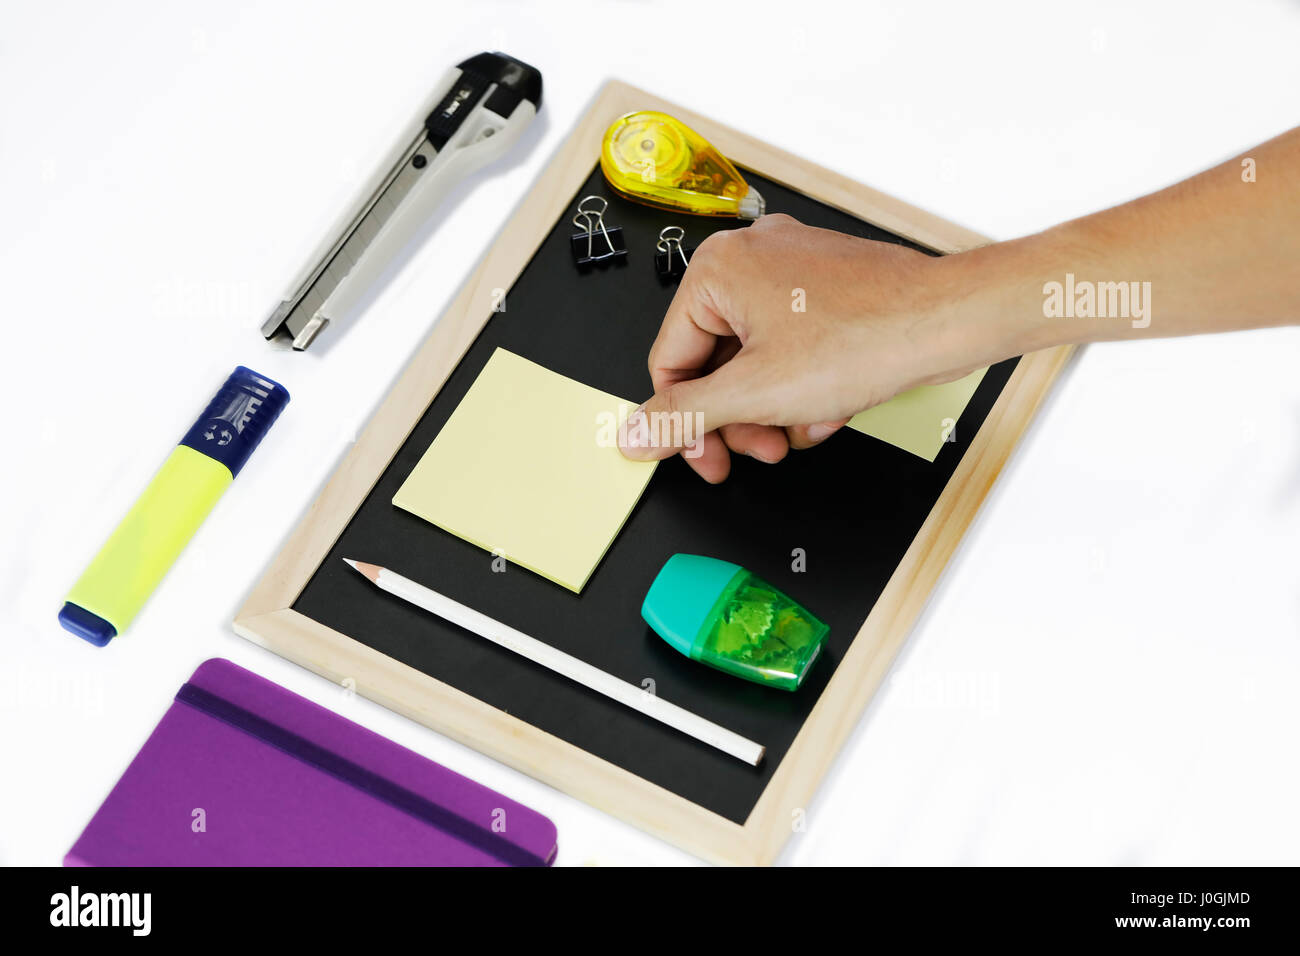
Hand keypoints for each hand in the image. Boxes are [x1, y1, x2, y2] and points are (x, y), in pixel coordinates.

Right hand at [617, 213, 989, 481]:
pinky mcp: (825, 285)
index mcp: (717, 271)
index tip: (704, 460)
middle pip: (714, 363)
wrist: (949, 321)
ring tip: (802, 431)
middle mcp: (750, 258)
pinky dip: (803, 385)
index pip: (670, 362)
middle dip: (740, 418)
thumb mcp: (755, 394)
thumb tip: (635, 432)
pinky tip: (828, 408)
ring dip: (774, 408)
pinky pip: (791, 346)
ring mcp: (792, 268)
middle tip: (759, 452)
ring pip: (756, 360)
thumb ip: (685, 416)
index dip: (686, 424)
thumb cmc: (866, 336)